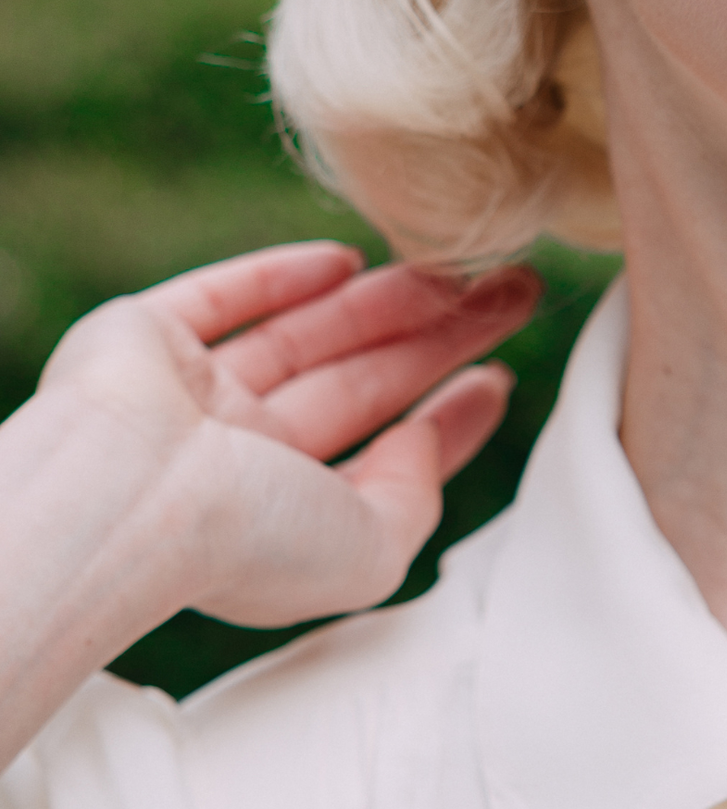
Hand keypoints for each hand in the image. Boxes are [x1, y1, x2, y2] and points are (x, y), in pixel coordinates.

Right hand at [35, 243, 538, 626]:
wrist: (131, 495)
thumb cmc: (256, 538)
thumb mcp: (374, 549)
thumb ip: (414, 498)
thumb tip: (423, 439)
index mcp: (290, 518)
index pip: (386, 459)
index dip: (449, 420)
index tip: (500, 380)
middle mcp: (241, 460)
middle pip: (364, 384)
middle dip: (442, 339)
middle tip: (512, 294)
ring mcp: (191, 397)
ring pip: (308, 336)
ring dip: (386, 301)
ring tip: (465, 269)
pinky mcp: (143, 338)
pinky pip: (221, 297)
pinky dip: (280, 275)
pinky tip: (346, 259)